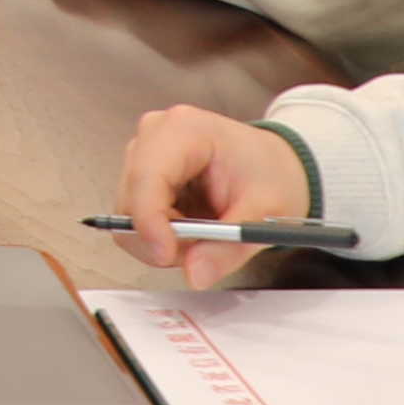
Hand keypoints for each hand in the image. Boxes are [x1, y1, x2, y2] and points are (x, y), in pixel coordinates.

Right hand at [112, 108, 320, 287]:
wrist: (275, 165)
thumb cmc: (272, 175)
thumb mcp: (265, 214)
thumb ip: (229, 247)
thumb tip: (194, 275)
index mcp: (184, 130)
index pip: (147, 177)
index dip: (149, 222)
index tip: (169, 256)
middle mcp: (153, 135)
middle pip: (132, 200)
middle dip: (161, 237)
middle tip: (202, 251)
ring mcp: (142, 154)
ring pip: (128, 215)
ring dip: (161, 240)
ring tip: (203, 235)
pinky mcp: (139, 175)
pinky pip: (134, 219)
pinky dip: (160, 236)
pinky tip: (190, 228)